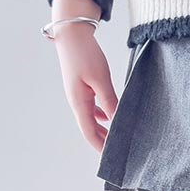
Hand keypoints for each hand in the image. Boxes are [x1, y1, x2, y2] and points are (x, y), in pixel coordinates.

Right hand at [54, 24, 117, 151]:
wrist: (72, 32)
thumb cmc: (85, 53)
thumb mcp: (101, 80)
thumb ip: (110, 102)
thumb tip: (117, 122)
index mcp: (79, 103)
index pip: (89, 133)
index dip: (101, 147)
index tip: (112, 158)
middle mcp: (76, 102)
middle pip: (90, 129)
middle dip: (103, 142)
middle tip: (118, 152)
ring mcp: (78, 96)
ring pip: (91, 120)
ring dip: (103, 130)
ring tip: (116, 138)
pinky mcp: (81, 88)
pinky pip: (92, 108)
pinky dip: (102, 116)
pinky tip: (111, 116)